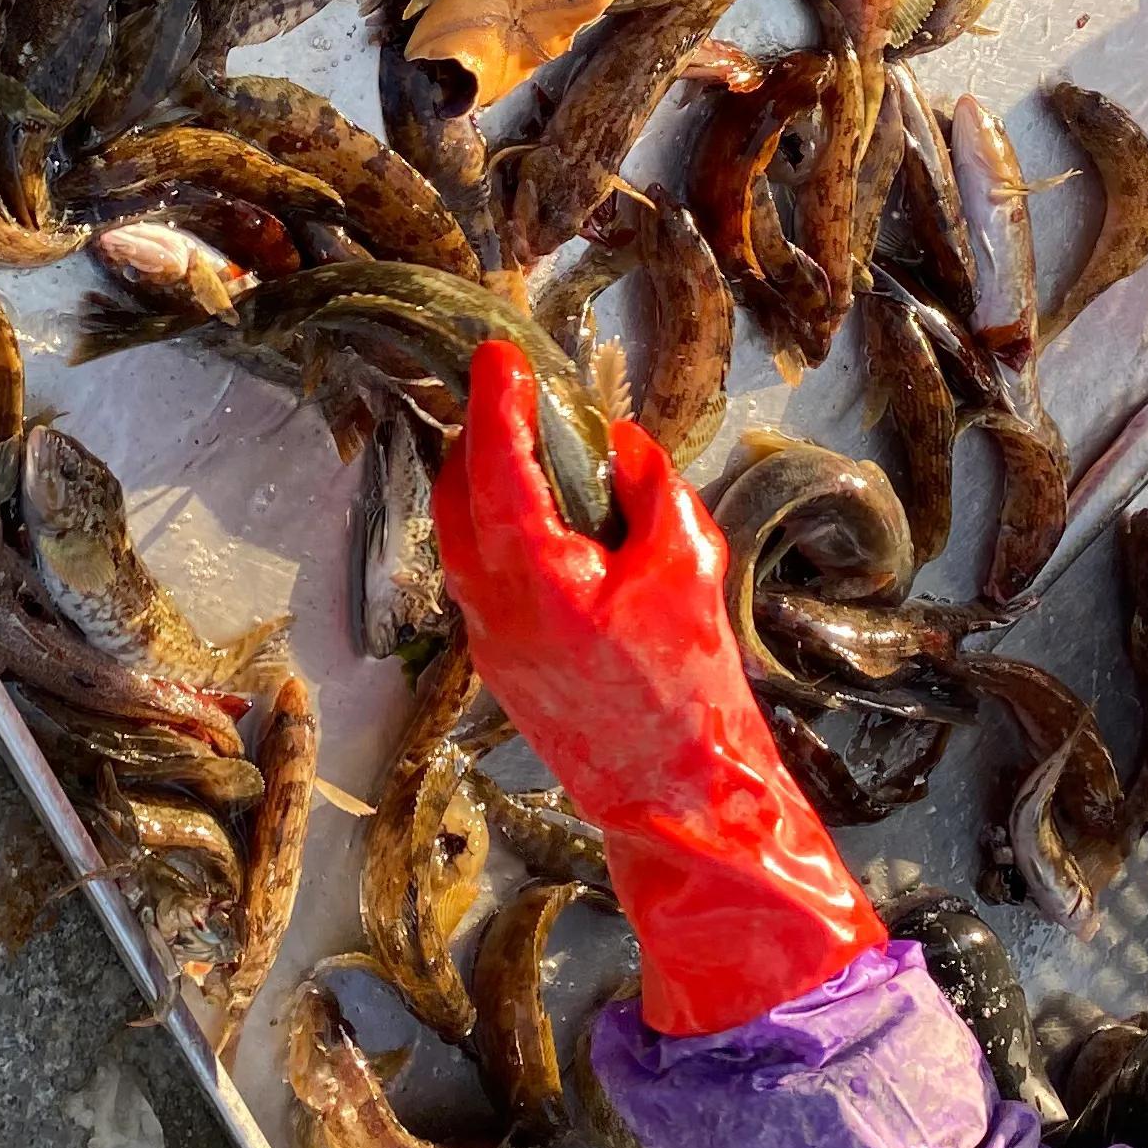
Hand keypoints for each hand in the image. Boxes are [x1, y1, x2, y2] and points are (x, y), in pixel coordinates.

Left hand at [434, 341, 882, 1036]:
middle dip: (478, 436)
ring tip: (528, 445)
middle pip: (456, 496)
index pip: (496, 465)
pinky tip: (543, 517)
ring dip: (483, 484)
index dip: (495, 402)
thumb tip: (618, 443)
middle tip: (512, 390)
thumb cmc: (691, 681)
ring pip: (459, 538)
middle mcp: (492, 606)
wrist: (678, 793)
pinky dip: (496, 531)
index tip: (500, 354)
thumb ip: (650, 487)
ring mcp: (487, 640)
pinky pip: (479, 575)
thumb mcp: (689, 561)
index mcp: (536, 576)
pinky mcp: (498, 663)